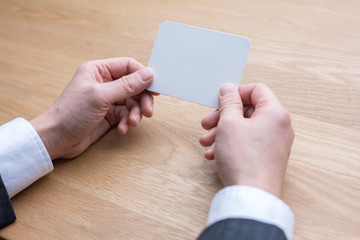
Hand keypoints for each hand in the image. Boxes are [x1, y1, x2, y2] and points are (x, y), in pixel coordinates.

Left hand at [30, 57, 156, 159]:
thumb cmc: (70, 114)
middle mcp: (104, 83)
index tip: (155, 89)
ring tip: (132, 123)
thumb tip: (148, 74)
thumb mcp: (100, 96)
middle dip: (141, 99)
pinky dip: (127, 122)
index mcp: (98, 70)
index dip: (143, 76)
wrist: (56, 139)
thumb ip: (126, 85)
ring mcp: (107, 99)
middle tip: (147, 111)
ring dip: (135, 113)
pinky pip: (126, 115)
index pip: (128, 66)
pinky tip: (122, 128)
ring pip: (132, 102)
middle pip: (133, 86)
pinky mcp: (108, 115)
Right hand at [199, 83, 293, 196]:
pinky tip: (214, 154)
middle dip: (223, 117)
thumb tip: (228, 89)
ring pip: (245, 129)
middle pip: (248, 111)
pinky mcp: (268, 157)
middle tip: (207, 124)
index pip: (256, 90)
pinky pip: (248, 143)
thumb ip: (228, 103)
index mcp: (275, 113)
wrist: (252, 196)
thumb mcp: (229, 124)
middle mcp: (279, 126)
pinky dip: (231, 145)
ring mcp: (275, 143)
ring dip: (223, 133)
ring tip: (207, 143)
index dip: (235, 93)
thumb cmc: (244, 160)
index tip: (220, 102)